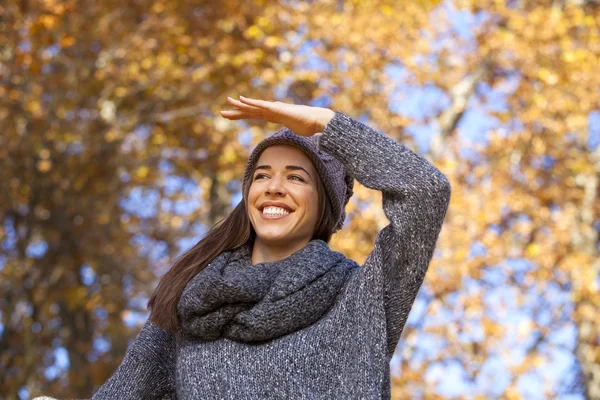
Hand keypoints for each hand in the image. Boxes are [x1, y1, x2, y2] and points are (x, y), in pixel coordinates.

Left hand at [219, 96, 333, 136]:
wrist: (317, 120)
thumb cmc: (309, 126)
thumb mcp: (296, 132)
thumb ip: (292, 134)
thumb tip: (294, 142)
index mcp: (274, 115)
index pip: (256, 115)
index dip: (244, 115)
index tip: (232, 116)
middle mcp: (272, 110)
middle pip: (251, 111)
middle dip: (236, 112)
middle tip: (222, 113)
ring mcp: (274, 108)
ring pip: (253, 107)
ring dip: (239, 105)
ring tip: (227, 102)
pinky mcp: (277, 108)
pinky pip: (260, 105)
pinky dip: (250, 102)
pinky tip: (240, 99)